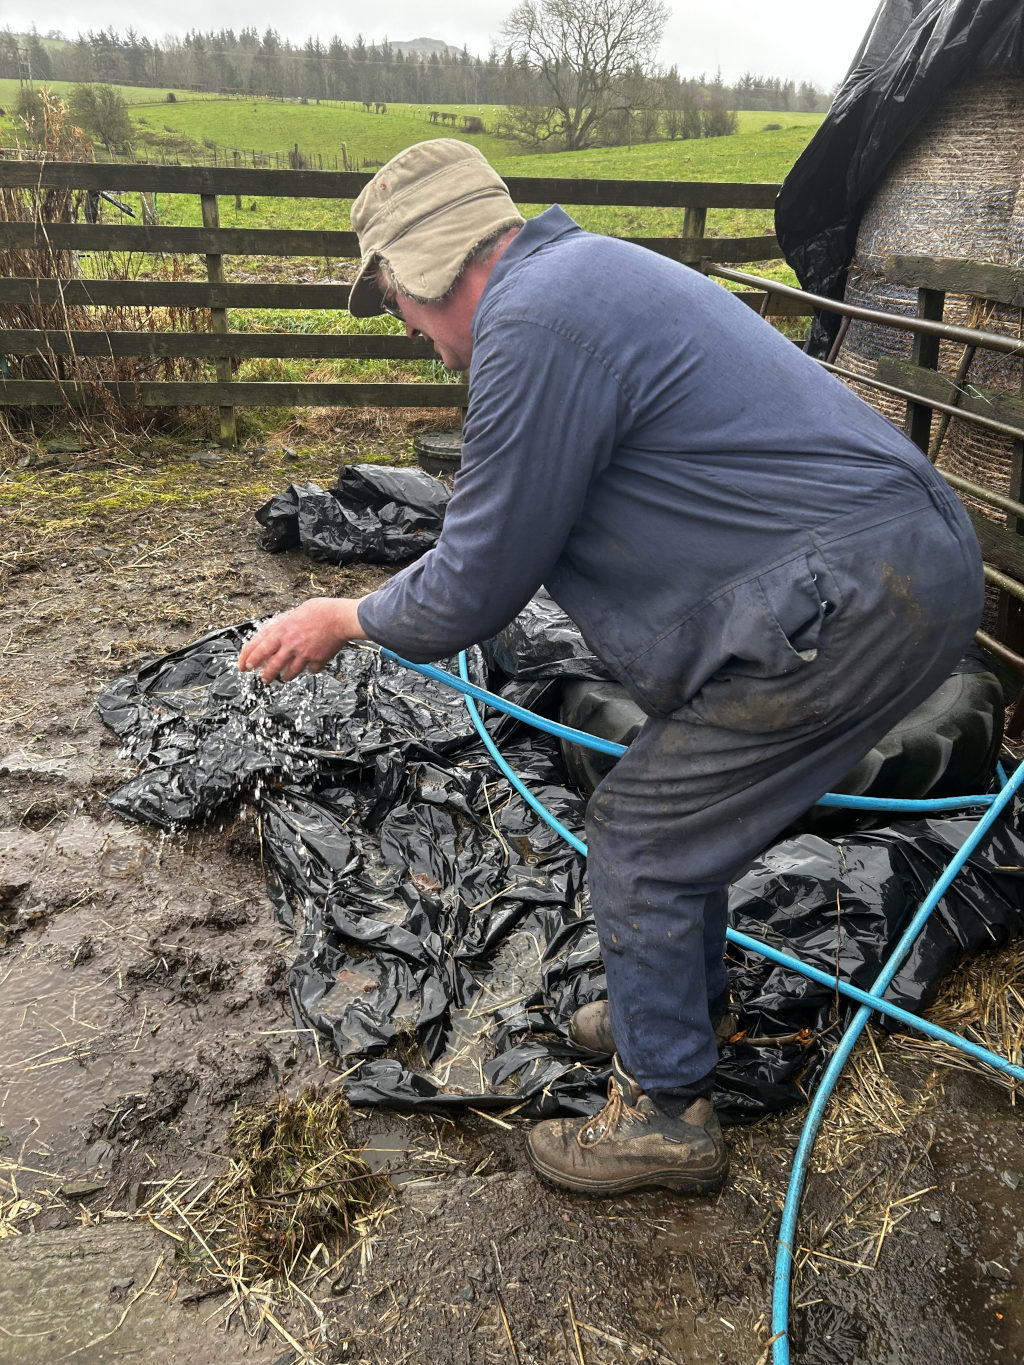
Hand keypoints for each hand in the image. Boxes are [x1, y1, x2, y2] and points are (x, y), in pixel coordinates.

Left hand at [238, 597, 367, 682]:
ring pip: (289, 673)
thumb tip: (274, 627)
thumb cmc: (320, 610)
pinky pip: (310, 670)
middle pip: (271, 665)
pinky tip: (310, 667)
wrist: (340, 618)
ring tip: (283, 677)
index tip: (244, 666)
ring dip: (285, 676)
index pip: (258, 648)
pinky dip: (310, 669)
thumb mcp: (295, 612)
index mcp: (282, 631)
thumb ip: (284, 622)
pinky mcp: (316, 660)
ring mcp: (303, 654)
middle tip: (263, 679)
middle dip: (265, 675)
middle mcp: (290, 645)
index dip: (248, 659)